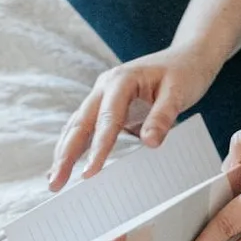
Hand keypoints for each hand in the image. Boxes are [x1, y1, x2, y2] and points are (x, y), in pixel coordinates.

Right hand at [48, 44, 218, 189]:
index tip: (90, 173)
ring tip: (54, 180)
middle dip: (66, 153)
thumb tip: (149, 142)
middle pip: (81, 122)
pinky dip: (74, 145)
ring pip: (77, 125)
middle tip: (56, 183)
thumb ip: (163, 115)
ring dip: (64, 152)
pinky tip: (65, 164)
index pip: (108, 118)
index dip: (99, 147)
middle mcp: (106, 86)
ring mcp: (103, 95)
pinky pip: (86, 126)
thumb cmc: (184, 73)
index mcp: (122, 80)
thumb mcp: (179, 92)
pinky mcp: (106, 106)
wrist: (186, 58)